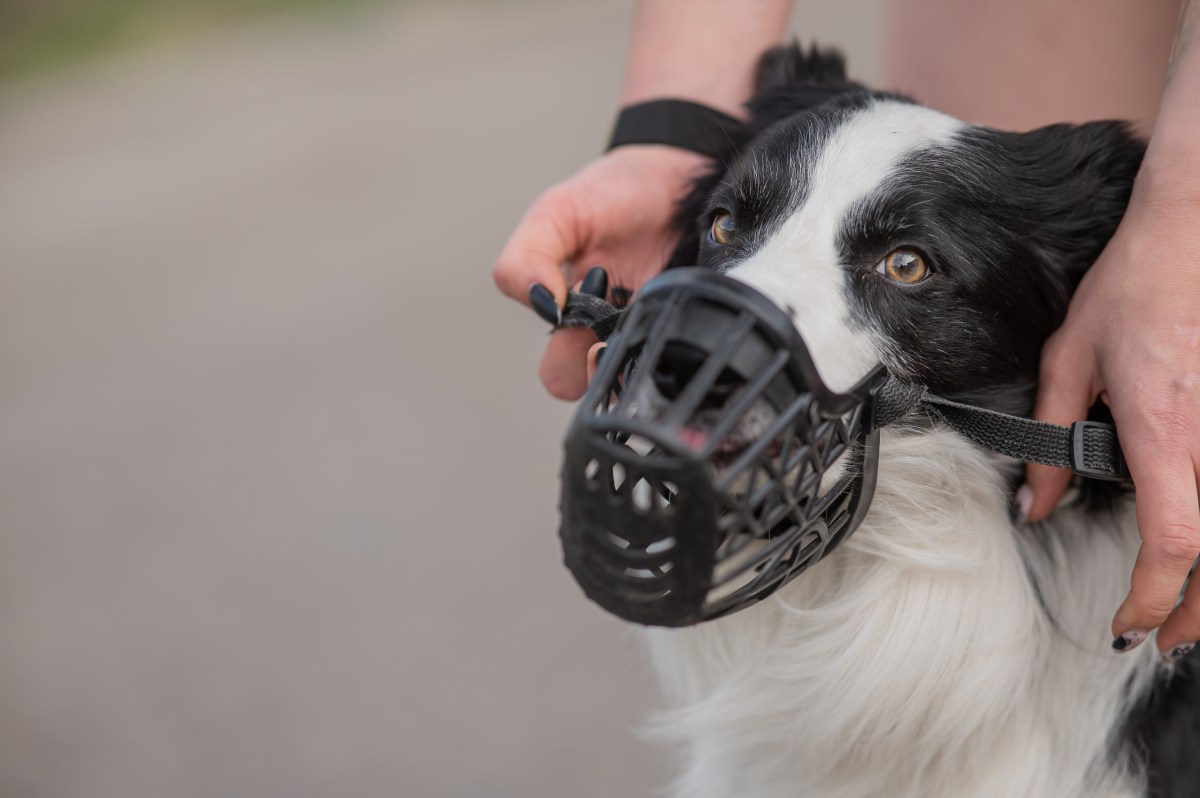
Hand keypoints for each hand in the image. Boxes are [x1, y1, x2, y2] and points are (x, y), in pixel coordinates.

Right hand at [493, 145, 706, 398]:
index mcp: (574, 323)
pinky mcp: (703, 327)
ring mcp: (662, 335)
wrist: (681, 171)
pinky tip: (688, 315)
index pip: (561, 375)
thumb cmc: (613, 191)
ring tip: (653, 318)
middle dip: (611, 371)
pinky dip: (692, 349)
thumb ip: (526, 258)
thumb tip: (544, 307)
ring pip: (650, 387)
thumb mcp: (555, 213)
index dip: (571, 361)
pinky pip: (696, 363)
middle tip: (621, 326)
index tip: (584, 317)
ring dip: (649, 365)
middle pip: (608, 393)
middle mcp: (617, 338)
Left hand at [1025, 173, 1199, 656]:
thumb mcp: (1071, 358)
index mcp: (1166, 430)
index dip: (1154, 598)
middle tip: (1164, 636)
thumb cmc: (1135, 287)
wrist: (1192, 230)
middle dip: (1197, 613)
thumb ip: (1049, 440)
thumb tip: (1033, 505)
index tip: (1129, 624)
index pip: (1175, 542)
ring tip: (1191, 614)